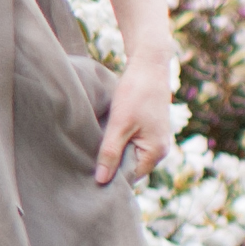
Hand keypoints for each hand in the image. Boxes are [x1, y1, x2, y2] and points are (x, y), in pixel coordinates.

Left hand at [95, 47, 178, 188]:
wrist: (149, 65)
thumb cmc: (136, 92)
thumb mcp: (119, 124)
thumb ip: (110, 153)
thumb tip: (100, 180)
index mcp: (155, 152)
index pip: (130, 177)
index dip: (110, 179)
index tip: (87, 177)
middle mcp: (159, 149)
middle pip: (130, 168)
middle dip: (111, 167)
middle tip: (85, 165)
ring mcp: (155, 139)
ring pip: (129, 155)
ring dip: (113, 154)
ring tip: (91, 152)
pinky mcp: (148, 130)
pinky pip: (131, 144)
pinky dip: (118, 143)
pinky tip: (102, 139)